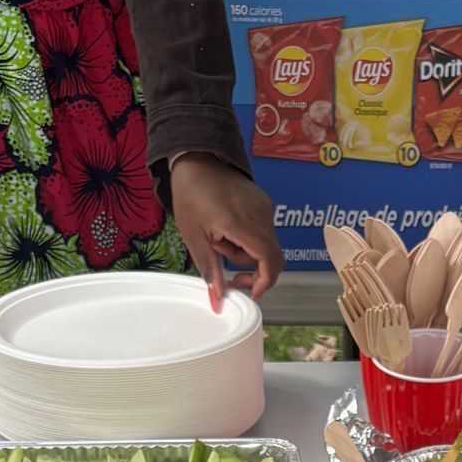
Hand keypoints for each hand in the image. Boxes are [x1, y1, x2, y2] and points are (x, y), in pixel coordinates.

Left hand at [170, 155, 283, 308]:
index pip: (269, 259)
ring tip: (220, 240)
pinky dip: (248, 241)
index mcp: (240, 222)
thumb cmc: (190, 195)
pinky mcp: (264, 203)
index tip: (252, 292)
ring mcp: (264, 207)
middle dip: (252, 271)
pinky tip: (229, 230)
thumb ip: (210, 270)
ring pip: (266, 246)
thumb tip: (218, 302)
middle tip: (228, 272)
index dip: (265, 281)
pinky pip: (263, 233)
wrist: (198, 159)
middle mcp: (259, 214)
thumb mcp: (193, 236)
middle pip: (271, 257)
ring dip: (246, 254)